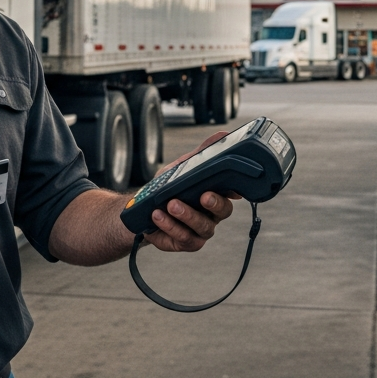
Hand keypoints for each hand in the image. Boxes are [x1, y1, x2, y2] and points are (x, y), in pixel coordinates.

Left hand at [144, 132, 238, 251]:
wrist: (142, 211)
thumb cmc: (167, 189)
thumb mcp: (183, 167)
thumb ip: (202, 153)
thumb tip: (222, 134)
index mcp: (217, 195)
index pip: (232, 193)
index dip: (233, 191)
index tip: (229, 187)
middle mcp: (213, 215)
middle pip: (223, 212)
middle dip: (214, 203)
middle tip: (202, 196)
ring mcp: (201, 231)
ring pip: (203, 226)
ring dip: (186, 215)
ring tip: (170, 204)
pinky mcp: (186, 242)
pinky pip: (183, 237)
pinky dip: (169, 225)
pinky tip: (158, 215)